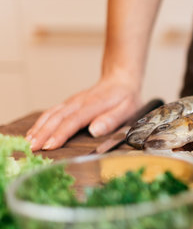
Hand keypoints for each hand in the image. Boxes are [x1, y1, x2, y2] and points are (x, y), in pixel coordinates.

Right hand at [25, 75, 141, 150]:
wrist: (120, 79)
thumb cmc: (126, 97)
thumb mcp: (128, 109)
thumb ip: (112, 119)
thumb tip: (94, 130)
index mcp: (94, 105)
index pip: (74, 121)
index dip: (60, 134)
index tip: (49, 146)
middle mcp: (79, 102)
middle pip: (57, 118)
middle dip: (42, 134)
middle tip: (31, 149)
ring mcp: (72, 102)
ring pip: (51, 114)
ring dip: (38, 128)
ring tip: (28, 143)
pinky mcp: (69, 103)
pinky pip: (51, 112)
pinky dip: (40, 122)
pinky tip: (33, 132)